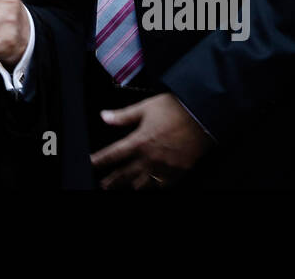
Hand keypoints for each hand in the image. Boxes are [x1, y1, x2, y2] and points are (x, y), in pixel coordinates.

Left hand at [89, 93, 211, 189]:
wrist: (203, 115)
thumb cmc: (174, 109)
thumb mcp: (145, 107)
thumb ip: (123, 115)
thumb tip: (104, 116)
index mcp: (139, 141)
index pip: (114, 155)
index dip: (100, 160)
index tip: (91, 163)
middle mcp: (150, 157)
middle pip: (126, 174)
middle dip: (113, 180)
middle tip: (103, 185)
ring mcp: (164, 167)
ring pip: (143, 184)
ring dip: (132, 185)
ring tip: (125, 187)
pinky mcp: (179, 171)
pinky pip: (163, 185)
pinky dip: (154, 186)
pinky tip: (150, 186)